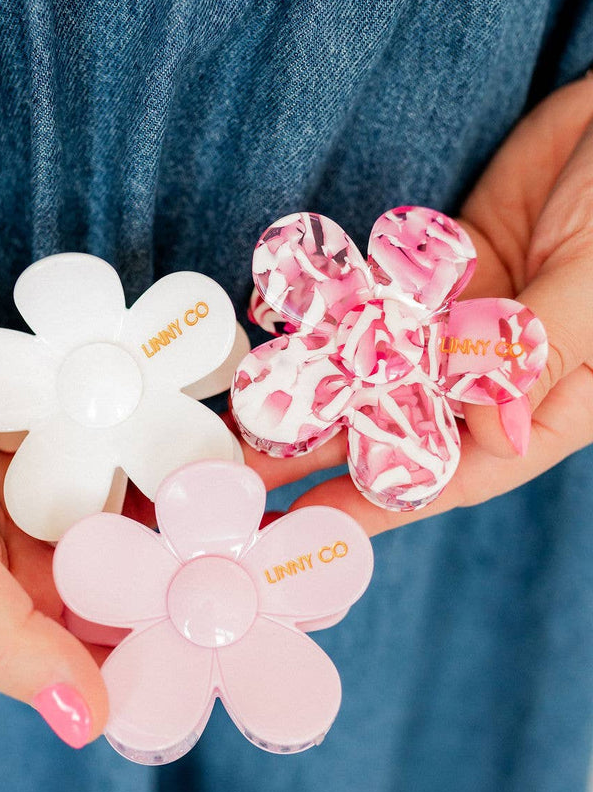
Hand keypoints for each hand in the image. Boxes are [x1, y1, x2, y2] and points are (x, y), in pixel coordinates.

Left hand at [242, 75, 592, 533]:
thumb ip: (536, 351)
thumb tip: (484, 433)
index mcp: (552, 403)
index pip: (460, 471)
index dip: (384, 499)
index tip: (310, 520)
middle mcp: (499, 374)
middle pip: (400, 428)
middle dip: (323, 453)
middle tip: (243, 476)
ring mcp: (467, 322)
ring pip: (379, 370)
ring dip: (314, 392)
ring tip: (239, 418)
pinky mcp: (445, 271)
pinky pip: (378, 303)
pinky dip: (331, 317)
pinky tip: (276, 332)